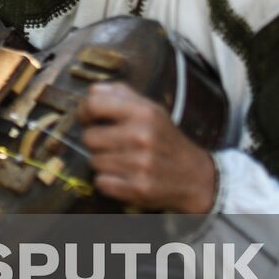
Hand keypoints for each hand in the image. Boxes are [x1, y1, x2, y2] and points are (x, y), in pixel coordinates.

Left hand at [77, 82, 216, 213]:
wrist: (195, 176)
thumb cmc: (165, 139)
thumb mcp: (151, 109)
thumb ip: (121, 94)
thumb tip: (91, 90)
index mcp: (144, 112)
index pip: (94, 105)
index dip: (84, 112)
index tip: (87, 118)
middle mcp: (142, 136)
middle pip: (88, 137)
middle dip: (95, 141)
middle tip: (110, 143)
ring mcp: (141, 164)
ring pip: (93, 161)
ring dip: (102, 162)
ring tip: (121, 160)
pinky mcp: (138, 189)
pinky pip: (101, 183)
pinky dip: (108, 182)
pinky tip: (123, 176)